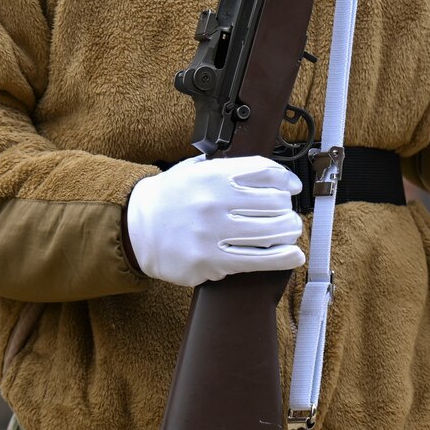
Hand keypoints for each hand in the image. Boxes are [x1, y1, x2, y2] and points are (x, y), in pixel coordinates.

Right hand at [124, 154, 304, 286]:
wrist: (135, 227)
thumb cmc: (170, 197)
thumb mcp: (196, 169)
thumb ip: (229, 168)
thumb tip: (274, 176)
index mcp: (213, 175)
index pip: (266, 173)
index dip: (286, 181)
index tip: (292, 187)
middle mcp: (215, 202)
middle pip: (275, 203)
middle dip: (287, 209)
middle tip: (287, 214)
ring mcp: (212, 234)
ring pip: (271, 232)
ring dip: (288, 231)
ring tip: (289, 231)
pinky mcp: (210, 261)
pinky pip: (256, 260)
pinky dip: (282, 259)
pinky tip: (293, 256)